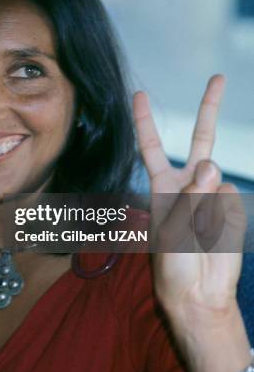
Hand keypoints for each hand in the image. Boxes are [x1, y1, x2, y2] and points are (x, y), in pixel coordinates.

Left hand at [132, 75, 245, 322]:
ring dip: (205, 204)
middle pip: (200, 139)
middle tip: (218, 77)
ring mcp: (213, 193)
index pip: (152, 145)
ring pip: (214, 178)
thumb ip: (191, 196)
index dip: (144, 120)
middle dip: (209, 108)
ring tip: (199, 235)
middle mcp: (188, 183)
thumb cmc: (173, 264)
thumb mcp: (171, 230)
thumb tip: (214, 165)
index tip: (139, 94)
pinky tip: (216, 236)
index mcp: (162, 185)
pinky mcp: (232, 206)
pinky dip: (222, 217)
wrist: (199, 294)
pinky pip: (229, 200)